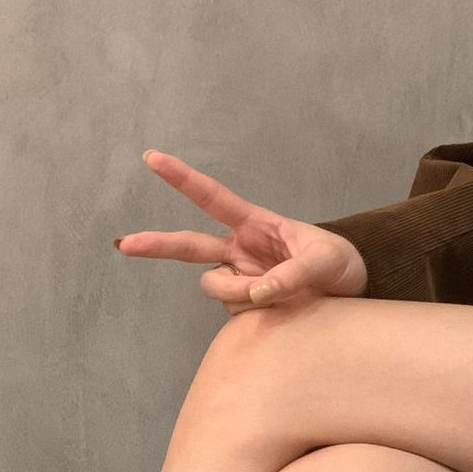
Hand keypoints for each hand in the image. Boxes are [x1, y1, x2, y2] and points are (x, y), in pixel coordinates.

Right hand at [114, 150, 368, 312]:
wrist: (348, 297)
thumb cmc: (340, 266)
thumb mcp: (326, 263)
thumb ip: (292, 276)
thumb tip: (257, 293)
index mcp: (255, 224)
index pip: (212, 198)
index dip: (182, 178)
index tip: (152, 158)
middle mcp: (239, 250)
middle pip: (188, 246)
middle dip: (156, 245)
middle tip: (124, 245)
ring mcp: (239, 278)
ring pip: (215, 286)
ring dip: (240, 292)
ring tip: (281, 297)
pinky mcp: (243, 306)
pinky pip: (235, 311)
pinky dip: (255, 313)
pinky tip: (282, 309)